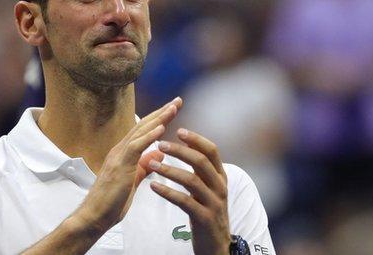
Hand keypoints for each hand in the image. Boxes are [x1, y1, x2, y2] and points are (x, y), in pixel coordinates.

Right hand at [75, 97, 182, 234]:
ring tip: (173, 107)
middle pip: (144, 125)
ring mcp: (119, 156)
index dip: (159, 118)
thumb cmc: (111, 202)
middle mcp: (120, 149)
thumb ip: (144, 166)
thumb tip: (158, 154)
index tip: (174, 108)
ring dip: (158, 118)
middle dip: (162, 112)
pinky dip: (149, 136)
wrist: (93, 217)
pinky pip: (136, 146)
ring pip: (141, 131)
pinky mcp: (120, 165)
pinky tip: (161, 128)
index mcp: (124, 152)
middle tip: (178, 100)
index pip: (144, 130)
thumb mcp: (133, 180)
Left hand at [149, 128, 230, 254]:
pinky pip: (185, 202)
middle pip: (201, 162)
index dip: (196, 139)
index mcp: (221, 177)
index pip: (211, 151)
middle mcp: (220, 187)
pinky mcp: (204, 218)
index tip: (179, 130)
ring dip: (170, 170)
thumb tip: (188, 148)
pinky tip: (154, 187)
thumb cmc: (207, 213)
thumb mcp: (209, 189)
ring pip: (192, 181)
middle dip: (180, 151)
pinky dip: (168, 192)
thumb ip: (201, 171)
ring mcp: (214, 203)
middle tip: (160, 144)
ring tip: (151, 165)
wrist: (216, 246)